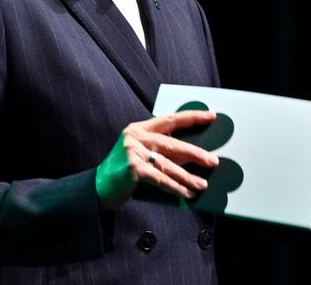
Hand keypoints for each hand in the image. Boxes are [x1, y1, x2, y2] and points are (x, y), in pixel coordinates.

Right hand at [95, 110, 220, 208]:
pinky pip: (160, 179)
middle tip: (213, 161)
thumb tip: (193, 156)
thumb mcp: (139, 154)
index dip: (192, 117)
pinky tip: (186, 193)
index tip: (211, 116)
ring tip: (202, 184)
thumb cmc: (122, 172)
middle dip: (196, 153)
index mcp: (139, 129)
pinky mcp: (132, 169)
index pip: (170, 119)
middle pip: (173, 144)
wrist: (97, 188)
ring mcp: (132, 152)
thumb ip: (159, 151)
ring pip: (169, 165)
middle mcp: (135, 137)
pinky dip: (175, 187)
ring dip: (188, 176)